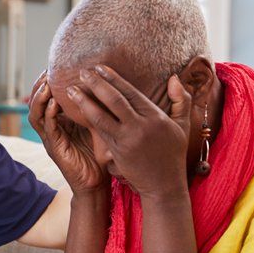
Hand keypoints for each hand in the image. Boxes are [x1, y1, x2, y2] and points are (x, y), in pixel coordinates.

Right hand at [28, 71, 107, 193]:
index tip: (55, 66)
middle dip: (39, 85)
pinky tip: (54, 104)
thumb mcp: (99, 126)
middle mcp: (53, 128)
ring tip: (46, 84)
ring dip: (39, 98)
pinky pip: (47, 128)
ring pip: (36, 113)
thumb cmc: (100, 156)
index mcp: (61, 121)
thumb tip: (109, 85)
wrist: (96, 184)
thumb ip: (97, 109)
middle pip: (37, 102)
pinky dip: (49, 114)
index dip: (49, 82)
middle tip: (47, 71)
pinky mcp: (54, 148)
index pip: (48, 97)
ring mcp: (51, 138)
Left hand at [65, 66, 190, 198]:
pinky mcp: (116, 152)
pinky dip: (88, 118)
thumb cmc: (172, 154)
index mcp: (155, 117)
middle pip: (114, 101)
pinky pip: (99, 131)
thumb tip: (175, 77)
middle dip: (96, 85)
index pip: (130, 93)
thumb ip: (180, 100)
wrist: (163, 185)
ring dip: (84, 102)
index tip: (99, 67)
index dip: (113, 78)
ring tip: (71, 90)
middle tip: (82, 72)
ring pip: (101, 117)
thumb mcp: (182, 126)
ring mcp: (126, 140)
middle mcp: (139, 127)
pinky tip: (78, 110)